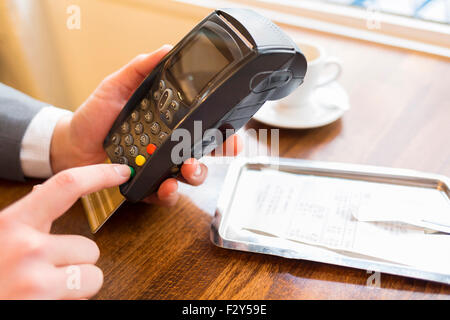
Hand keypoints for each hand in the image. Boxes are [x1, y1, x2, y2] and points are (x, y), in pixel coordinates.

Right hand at [0, 163, 130, 298]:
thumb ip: (21, 221)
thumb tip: (42, 193)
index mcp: (11, 225)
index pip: (65, 186)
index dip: (99, 175)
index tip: (121, 172)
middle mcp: (26, 250)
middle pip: (90, 247)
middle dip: (75, 262)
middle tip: (45, 272)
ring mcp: (36, 283)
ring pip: (92, 276)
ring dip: (75, 286)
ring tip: (43, 291)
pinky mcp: (46, 307)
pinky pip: (83, 301)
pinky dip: (70, 303)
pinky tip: (43, 302)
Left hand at [50, 45, 242, 205]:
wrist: (71, 143)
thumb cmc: (95, 115)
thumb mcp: (117, 85)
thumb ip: (140, 69)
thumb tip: (165, 50)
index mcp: (168, 123)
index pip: (202, 129)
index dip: (223, 135)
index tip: (233, 138)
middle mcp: (168, 147)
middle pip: (203, 155)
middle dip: (214, 157)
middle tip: (211, 153)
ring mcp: (158, 168)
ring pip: (188, 177)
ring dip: (195, 175)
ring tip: (187, 169)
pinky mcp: (145, 186)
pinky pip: (162, 194)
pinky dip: (168, 193)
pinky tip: (165, 186)